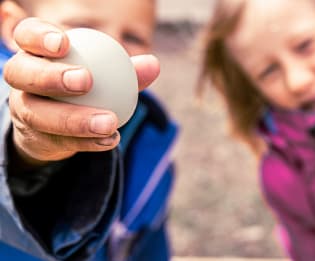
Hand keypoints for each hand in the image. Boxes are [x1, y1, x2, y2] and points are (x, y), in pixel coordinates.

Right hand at [3, 18, 159, 164]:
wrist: (61, 125)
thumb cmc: (88, 87)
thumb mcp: (105, 74)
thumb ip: (127, 69)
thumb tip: (153, 64)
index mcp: (36, 52)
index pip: (27, 35)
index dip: (40, 37)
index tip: (65, 43)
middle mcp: (22, 78)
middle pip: (19, 72)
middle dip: (50, 76)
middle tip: (85, 81)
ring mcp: (24, 109)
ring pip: (37, 114)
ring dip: (75, 119)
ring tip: (109, 122)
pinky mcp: (34, 138)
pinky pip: (58, 140)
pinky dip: (86, 142)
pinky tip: (110, 140)